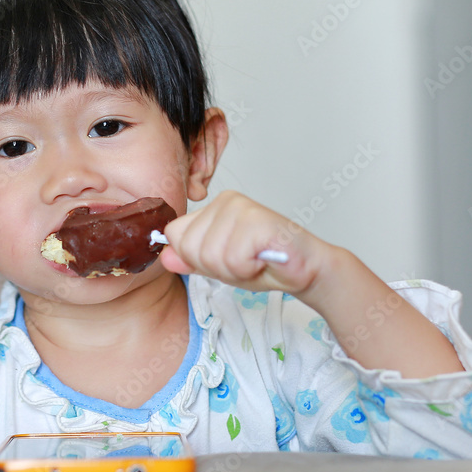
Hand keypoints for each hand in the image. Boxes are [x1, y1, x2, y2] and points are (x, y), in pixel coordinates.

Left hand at [159, 190, 330, 295]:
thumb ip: (191, 260)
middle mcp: (224, 201)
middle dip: (216, 267)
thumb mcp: (219, 266)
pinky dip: (248, 269)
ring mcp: (241, 208)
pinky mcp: (257, 220)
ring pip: (210, 255)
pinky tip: (264, 260)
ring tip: (255, 261)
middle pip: (189, 248)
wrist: (307, 269)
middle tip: (243, 262)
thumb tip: (165, 256)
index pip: (175, 235)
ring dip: (235, 270)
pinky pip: (233, 259)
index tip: (223, 260)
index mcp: (212, 208)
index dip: (195, 258)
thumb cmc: (265, 264)